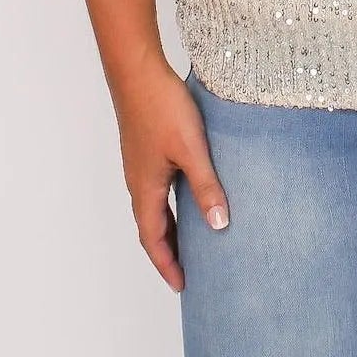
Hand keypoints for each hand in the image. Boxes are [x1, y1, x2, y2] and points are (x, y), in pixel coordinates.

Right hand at [109, 59, 230, 290]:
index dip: (167, 264)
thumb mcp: (191, 149)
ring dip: (169, 228)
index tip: (182, 286)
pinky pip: (156, 188)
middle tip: (189, 271)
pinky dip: (170, 204)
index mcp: (145, 188)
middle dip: (168, 252)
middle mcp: (138, 181)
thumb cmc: (161, 107)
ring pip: (153, 207)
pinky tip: (187, 194)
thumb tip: (220, 226)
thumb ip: (206, 186)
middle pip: (151, 227)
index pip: (153, 239)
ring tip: (191, 240)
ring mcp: (139, 164)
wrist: (137, 69)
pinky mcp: (145, 147)